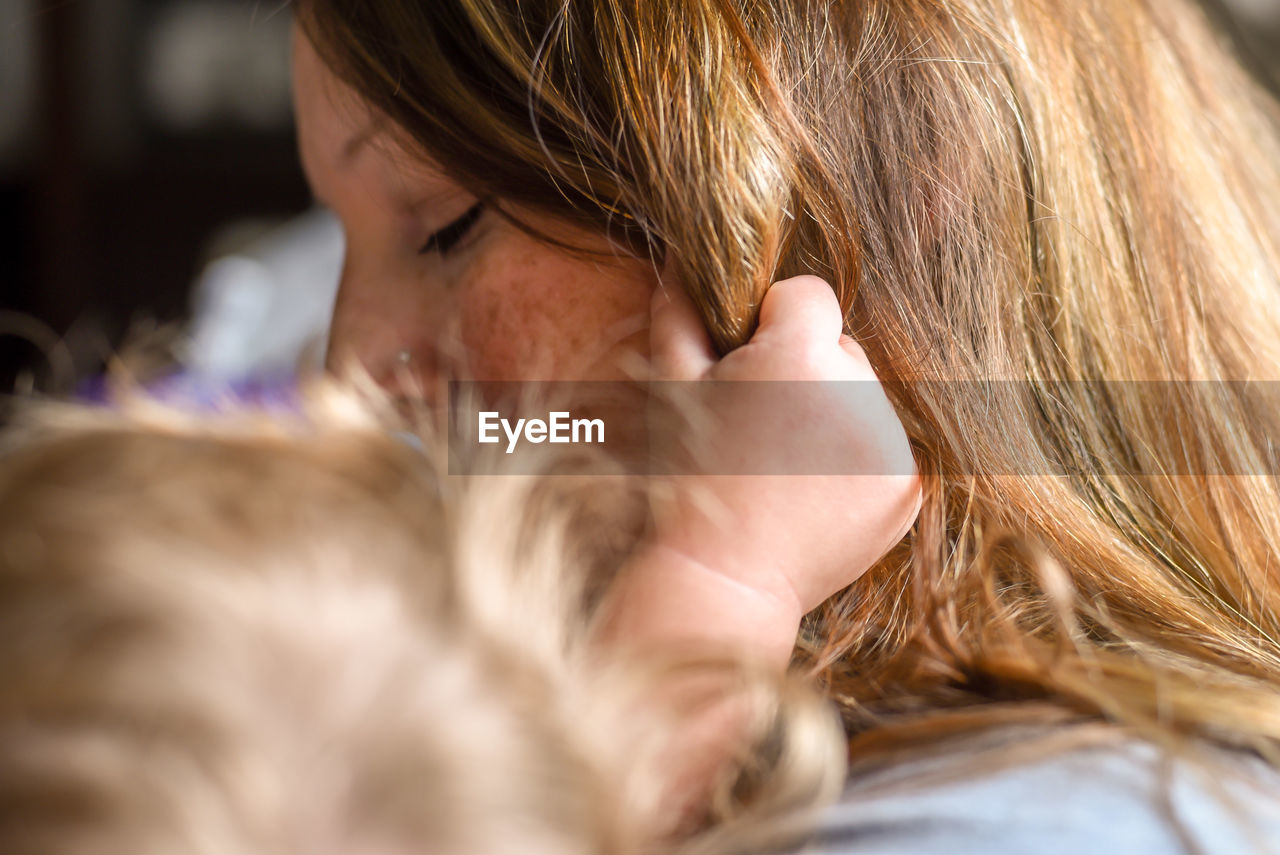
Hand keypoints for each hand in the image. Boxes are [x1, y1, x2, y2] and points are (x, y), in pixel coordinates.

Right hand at [647, 275, 921, 618]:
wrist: (725, 576)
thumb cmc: (690, 475)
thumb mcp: (673, 386)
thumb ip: (682, 310)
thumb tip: (687, 253)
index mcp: (801, 356)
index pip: (808, 295)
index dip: (771, 325)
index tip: (746, 369)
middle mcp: (860, 392)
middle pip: (841, 346)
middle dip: (806, 371)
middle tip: (761, 427)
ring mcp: (892, 444)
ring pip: (864, 397)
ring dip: (833, 415)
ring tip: (785, 465)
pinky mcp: (909, 487)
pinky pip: (885, 446)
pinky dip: (856, 460)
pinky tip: (814, 492)